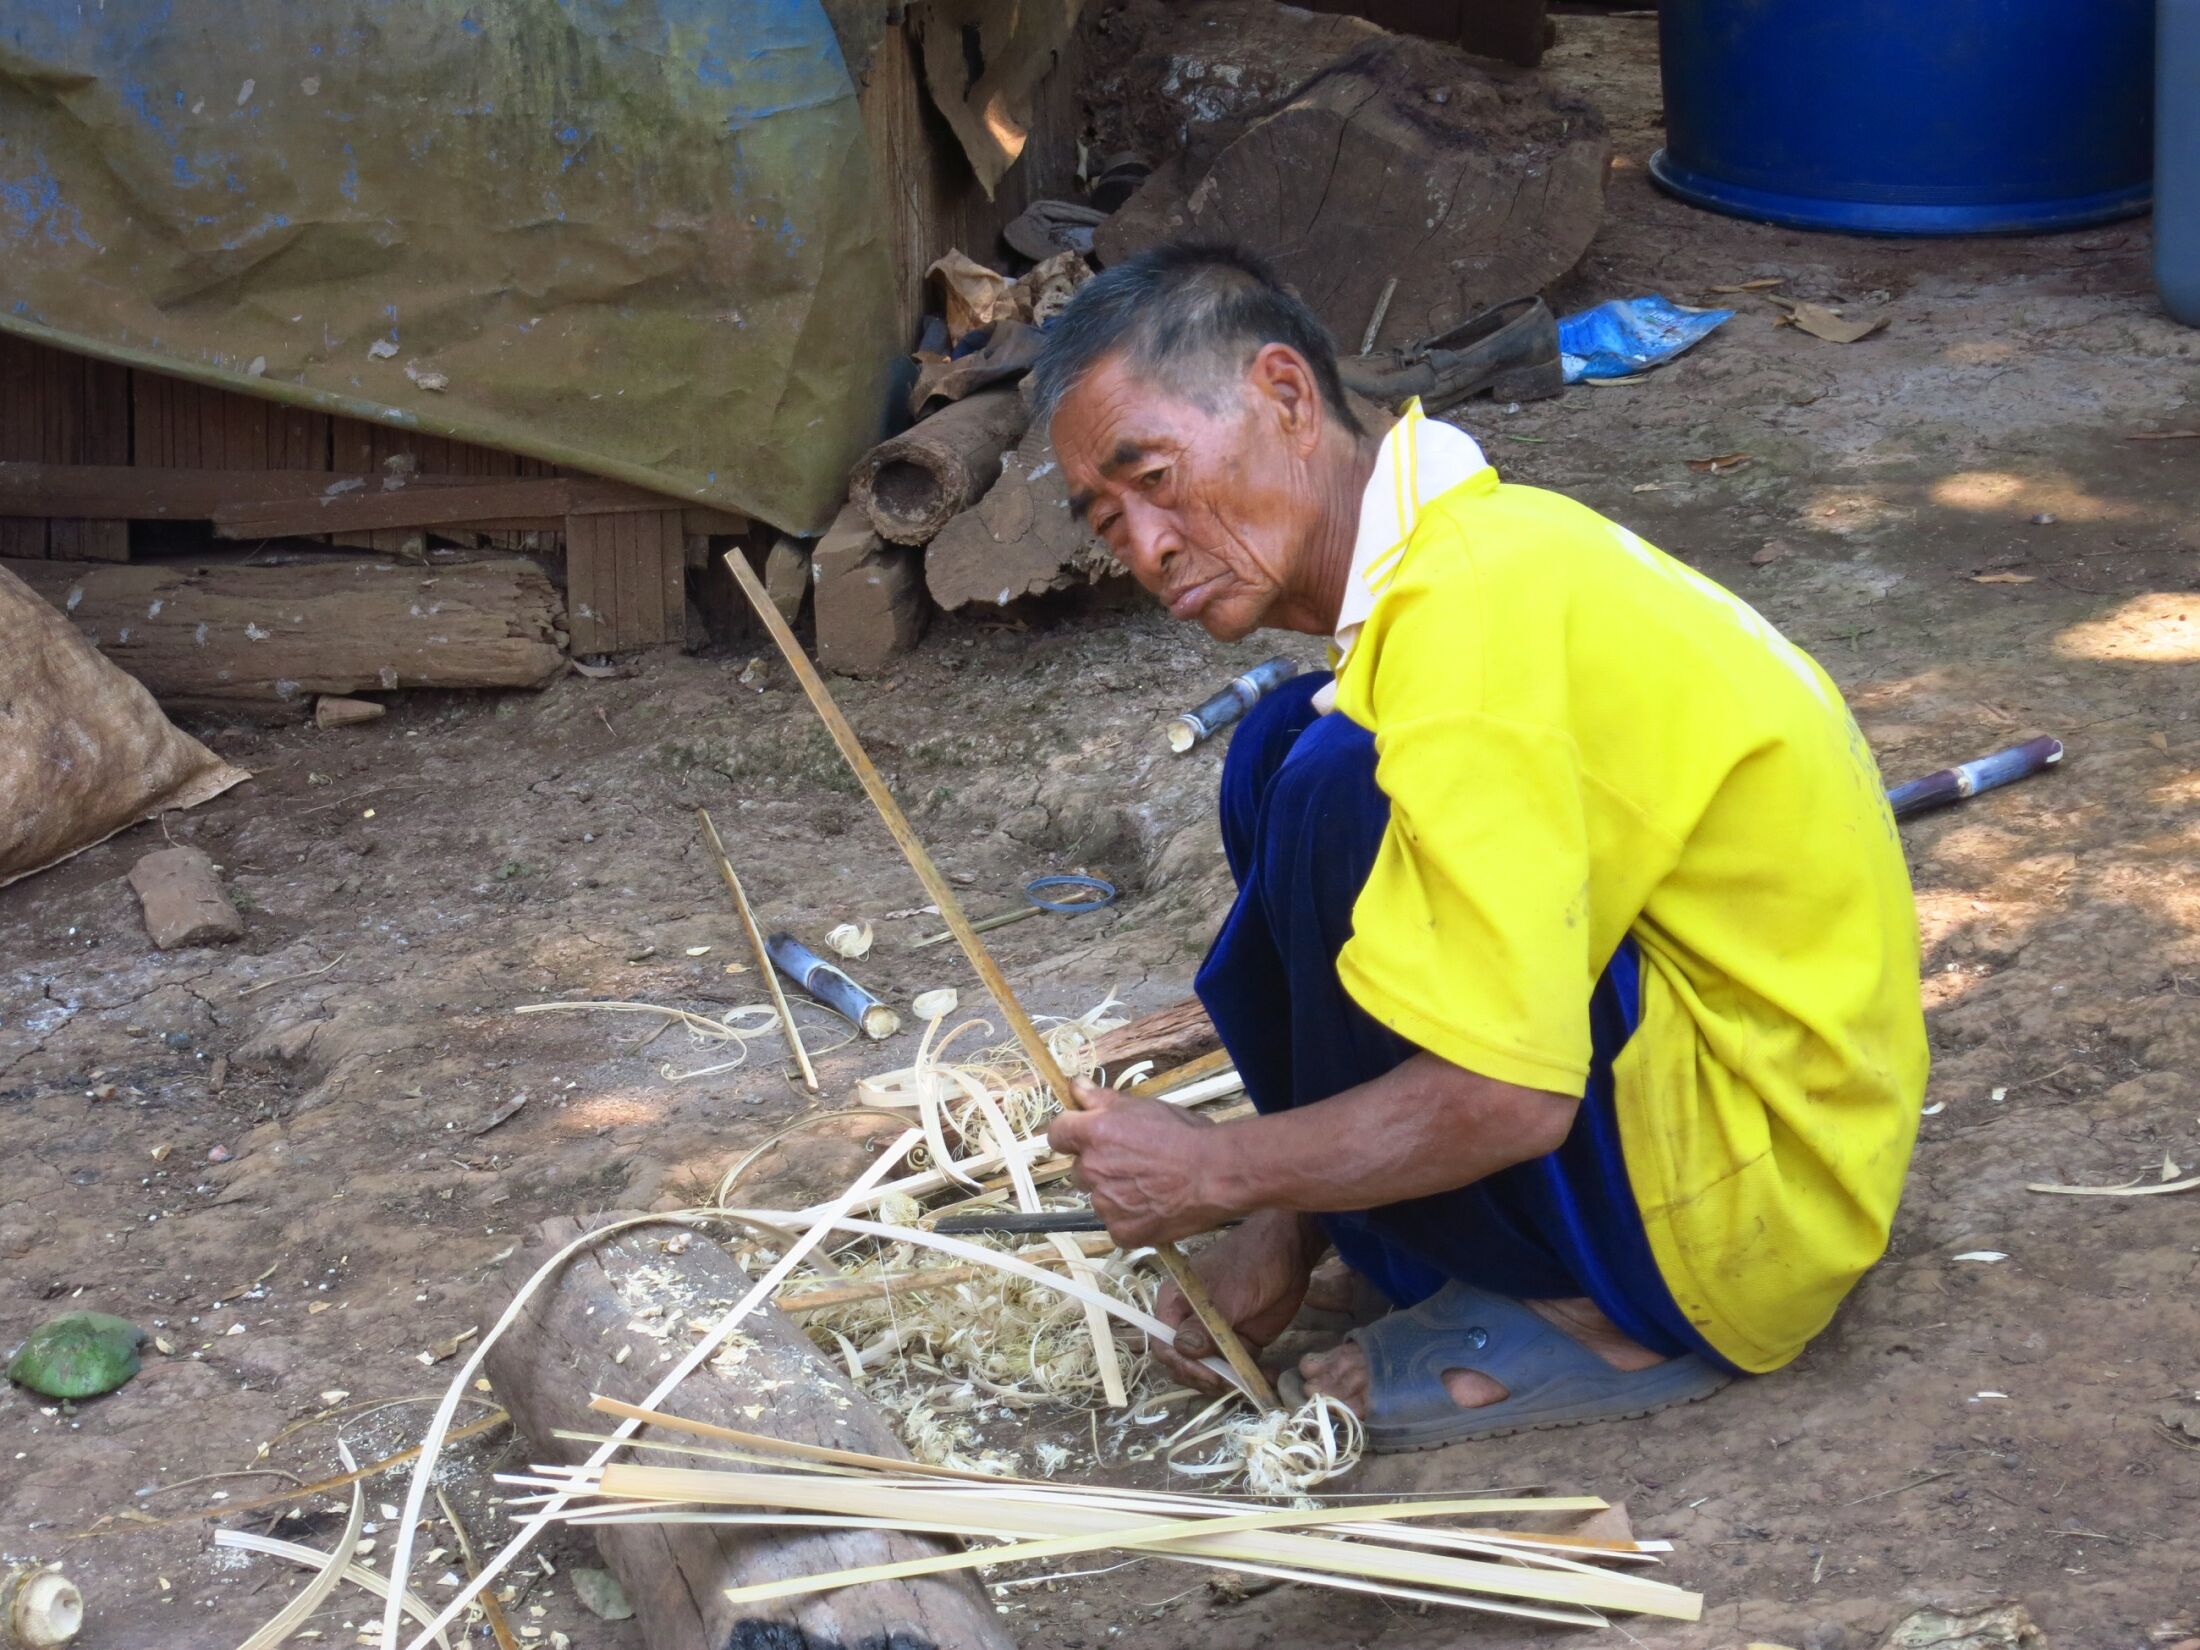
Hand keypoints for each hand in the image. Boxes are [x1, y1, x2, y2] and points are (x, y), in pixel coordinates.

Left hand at [1044, 1080, 1236, 1246]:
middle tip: (1131, 1161)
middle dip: (1098, 1165)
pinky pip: (1115, 1223)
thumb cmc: (1184, 1135)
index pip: (1057, 1134)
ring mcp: (1105, 1205)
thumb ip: (1101, 1099)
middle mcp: (1092, 1169)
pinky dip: (1130, 1217)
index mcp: (1093, 1134)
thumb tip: (1074, 1086)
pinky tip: (1153, 1206)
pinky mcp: (1121, 1232)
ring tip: (1148, 1185)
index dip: (1071, 1133)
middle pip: (1079, 1168)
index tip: (1085, 1136)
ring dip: (1114, 1192)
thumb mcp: (1143, 1106)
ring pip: (1098, 1197)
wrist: (1215, 1174)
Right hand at [1151, 1209, 1319, 1391]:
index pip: (1164, 1345)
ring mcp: (1215, 1335)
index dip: (1182, 1365)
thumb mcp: (1227, 1293)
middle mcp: (1189, 1322)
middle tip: (1231, 1381)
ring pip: (1210, 1371)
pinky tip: (1267, 1377)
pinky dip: (1250, 1377)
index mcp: (1175, 1304)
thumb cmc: (1251, 1263)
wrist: (1290, 1253)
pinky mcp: (1239, 1342)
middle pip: (1184, 1364)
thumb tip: (1184, 1350)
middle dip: (1206, 1377)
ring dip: (1230, 1382)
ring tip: (1253, 1379)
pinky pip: (1237, 1369)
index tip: (1209, 1374)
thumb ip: (1205, 1323)